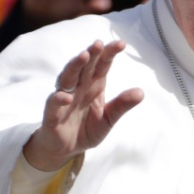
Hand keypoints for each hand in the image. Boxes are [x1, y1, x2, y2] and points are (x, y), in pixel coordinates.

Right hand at [21, 40, 144, 172]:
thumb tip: (141, 92)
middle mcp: (78, 88)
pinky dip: (58, 99)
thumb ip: (121, 106)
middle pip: (84, 67)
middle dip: (91, 54)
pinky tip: (66, 96)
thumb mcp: (108, 119)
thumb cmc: (86, 130)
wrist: (66, 149)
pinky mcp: (52, 115)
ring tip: (83, 56)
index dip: (109, 53)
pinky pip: (53, 104)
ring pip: (67, 78)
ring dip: (74, 66)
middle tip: (98, 44)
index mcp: (93, 86)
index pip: (101, 65)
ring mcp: (64, 99)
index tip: (121, 44)